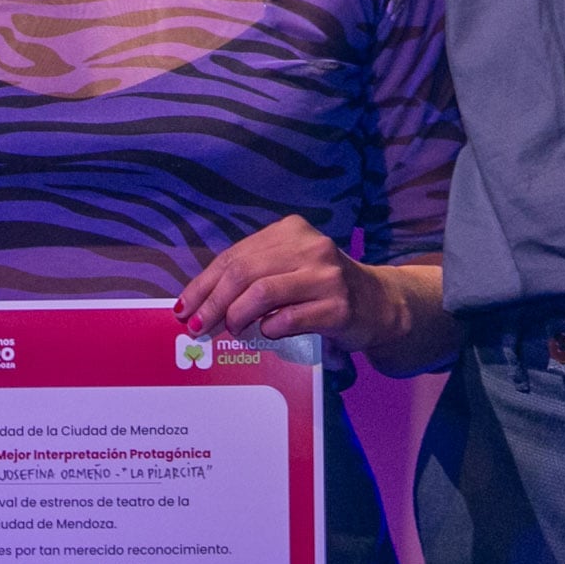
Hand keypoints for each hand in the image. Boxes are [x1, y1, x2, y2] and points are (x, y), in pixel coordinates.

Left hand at [175, 216, 405, 355]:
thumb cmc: (322, 288)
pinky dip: (268, 329)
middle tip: (199, 326)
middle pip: (244, 272)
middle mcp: (310, 246)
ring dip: (237, 316)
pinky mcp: (338, 306)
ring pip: (262, 292)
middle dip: (213, 303)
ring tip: (232, 330)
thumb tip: (200, 303)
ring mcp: (327, 275)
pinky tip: (266, 332)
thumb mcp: (289, 268)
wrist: (379, 304)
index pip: (235, 255)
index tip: (184, 307)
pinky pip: (288, 318)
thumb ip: (252, 277)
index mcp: (291, 230)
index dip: (204, 284)